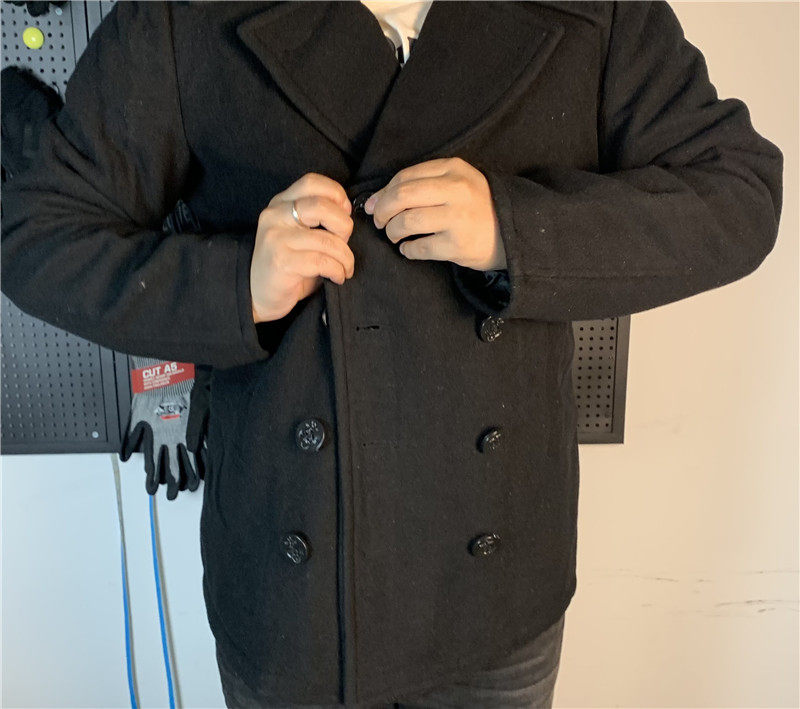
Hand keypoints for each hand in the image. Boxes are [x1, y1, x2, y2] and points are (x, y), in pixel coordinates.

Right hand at [251, 173, 354, 323]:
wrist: (257, 294)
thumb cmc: (288, 264)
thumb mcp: (300, 234)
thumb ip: (318, 220)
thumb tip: (348, 214)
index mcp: (281, 203)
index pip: (312, 182)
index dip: (336, 195)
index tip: (346, 214)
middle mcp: (275, 215)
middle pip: (322, 206)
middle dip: (344, 227)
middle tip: (345, 245)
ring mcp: (276, 238)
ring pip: (327, 240)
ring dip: (345, 257)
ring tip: (346, 268)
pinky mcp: (281, 261)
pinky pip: (322, 262)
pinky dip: (337, 271)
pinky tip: (337, 277)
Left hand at [363, 157, 505, 270]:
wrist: (513, 232)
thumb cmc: (477, 207)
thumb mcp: (457, 182)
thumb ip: (422, 184)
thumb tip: (375, 201)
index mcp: (453, 169)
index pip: (405, 177)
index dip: (383, 192)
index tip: (374, 205)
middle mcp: (456, 190)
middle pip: (402, 196)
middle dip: (383, 211)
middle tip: (380, 222)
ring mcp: (458, 218)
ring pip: (407, 221)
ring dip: (393, 231)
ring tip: (395, 235)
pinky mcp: (457, 245)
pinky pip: (420, 248)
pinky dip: (408, 250)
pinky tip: (409, 249)